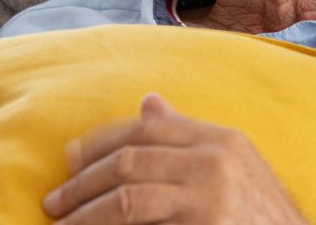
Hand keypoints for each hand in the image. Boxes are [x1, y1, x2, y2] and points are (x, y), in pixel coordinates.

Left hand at [43, 93, 307, 223]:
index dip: (99, 143)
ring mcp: (211, 200)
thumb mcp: (233, 167)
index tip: (69, 160)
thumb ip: (188, 136)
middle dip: (82, 182)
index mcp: (221, 139)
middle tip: (54, 202)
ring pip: (124, 199)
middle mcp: (216, 162)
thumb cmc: (260, 216)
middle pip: (128, 161)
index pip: (144, 129)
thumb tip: (148, 102)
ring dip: (84, 214)